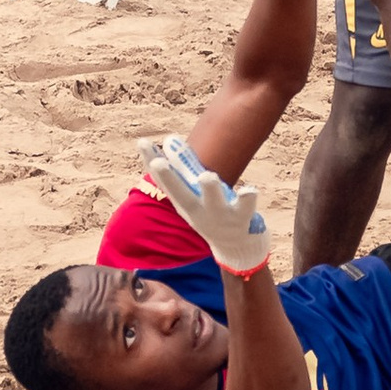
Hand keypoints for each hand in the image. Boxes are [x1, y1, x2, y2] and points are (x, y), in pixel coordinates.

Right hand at [136, 134, 270, 272]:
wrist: (235, 249)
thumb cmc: (211, 214)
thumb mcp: (194, 197)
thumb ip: (184, 171)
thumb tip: (169, 140)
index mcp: (185, 203)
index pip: (164, 181)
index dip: (152, 162)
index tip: (142, 142)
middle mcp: (199, 210)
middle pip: (181, 194)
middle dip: (169, 178)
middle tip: (158, 162)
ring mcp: (220, 216)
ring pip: (214, 202)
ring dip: (209, 189)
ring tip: (206, 176)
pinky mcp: (242, 218)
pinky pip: (245, 207)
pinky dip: (247, 198)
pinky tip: (249, 190)